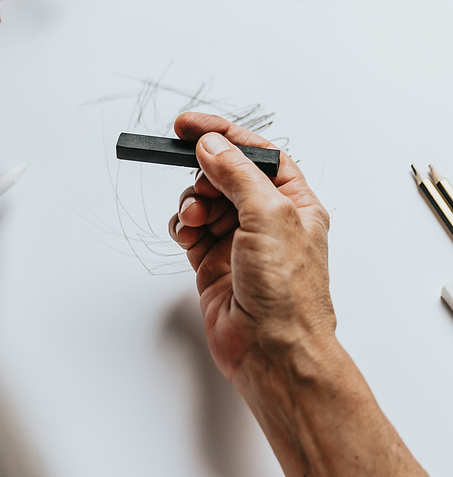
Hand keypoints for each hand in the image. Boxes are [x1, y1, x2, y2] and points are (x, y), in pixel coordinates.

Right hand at [168, 112, 335, 391]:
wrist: (272, 350)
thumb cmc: (289, 293)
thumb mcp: (270, 216)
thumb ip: (238, 174)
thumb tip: (212, 145)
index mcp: (293, 202)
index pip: (256, 153)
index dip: (223, 133)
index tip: (189, 125)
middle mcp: (266, 219)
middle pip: (225, 174)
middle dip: (204, 174)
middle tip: (201, 186)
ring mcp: (238, 241)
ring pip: (203, 201)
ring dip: (192, 202)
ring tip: (195, 219)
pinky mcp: (213, 263)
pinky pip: (189, 230)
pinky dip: (182, 226)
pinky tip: (186, 234)